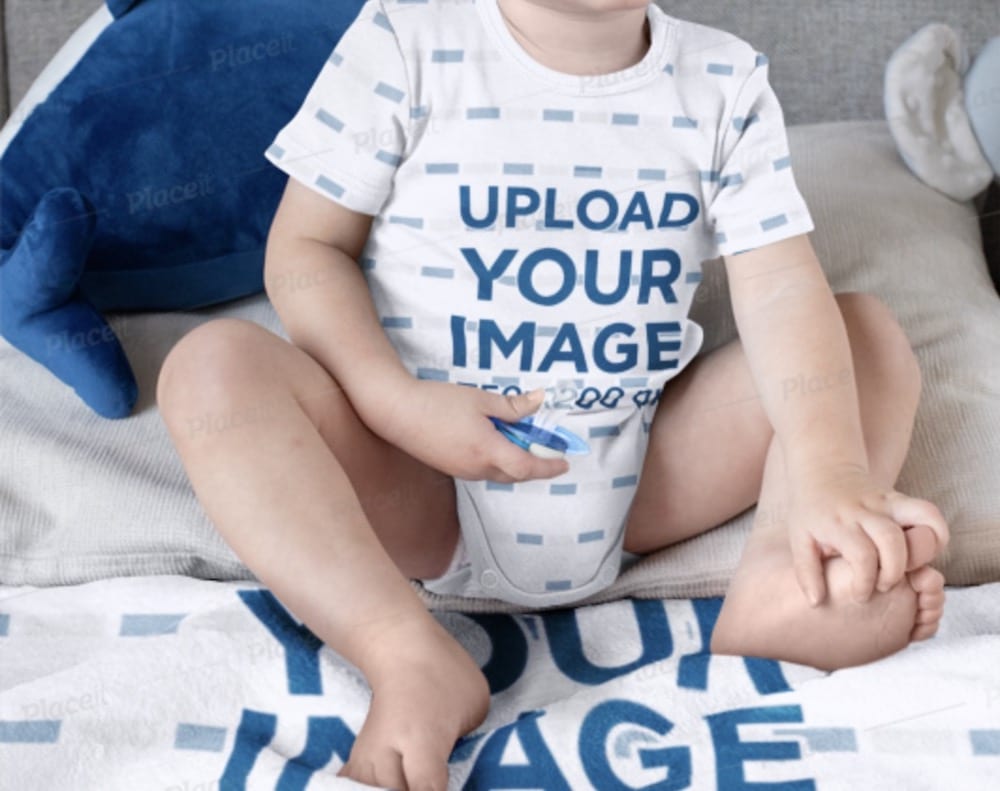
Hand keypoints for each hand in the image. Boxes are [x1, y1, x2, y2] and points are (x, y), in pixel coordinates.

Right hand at [375, 381, 569, 481]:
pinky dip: (496, 460)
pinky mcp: (450, 467)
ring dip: (514, 462)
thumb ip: (512, 406)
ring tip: (519, 439)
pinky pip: (482, 469)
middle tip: (547, 449)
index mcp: (487, 450)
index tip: (564, 462)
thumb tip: (539, 401)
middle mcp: (476, 468)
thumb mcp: (480, 399)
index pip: (527, 466)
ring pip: (498, 473)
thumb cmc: (438, 402)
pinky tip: (493, 440)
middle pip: (515, 474)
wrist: (396, 412)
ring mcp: (462, 471)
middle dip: (534, 464)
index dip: (549, 466)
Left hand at [786, 463, 948, 605]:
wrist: (824, 470)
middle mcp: (865, 510)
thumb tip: (816, 602)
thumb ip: (805, 572)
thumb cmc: (811, 512)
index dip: (866, 582)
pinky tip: (924, 553)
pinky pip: (930, 513)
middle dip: (894, 572)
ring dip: (924, 551)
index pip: (862, 555)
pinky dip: (937, 534)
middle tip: (883, 585)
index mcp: (838, 523)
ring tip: (910, 569)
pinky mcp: (901, 499)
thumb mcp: (800, 539)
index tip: (860, 595)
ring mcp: (886, 501)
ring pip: (920, 521)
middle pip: (893, 540)